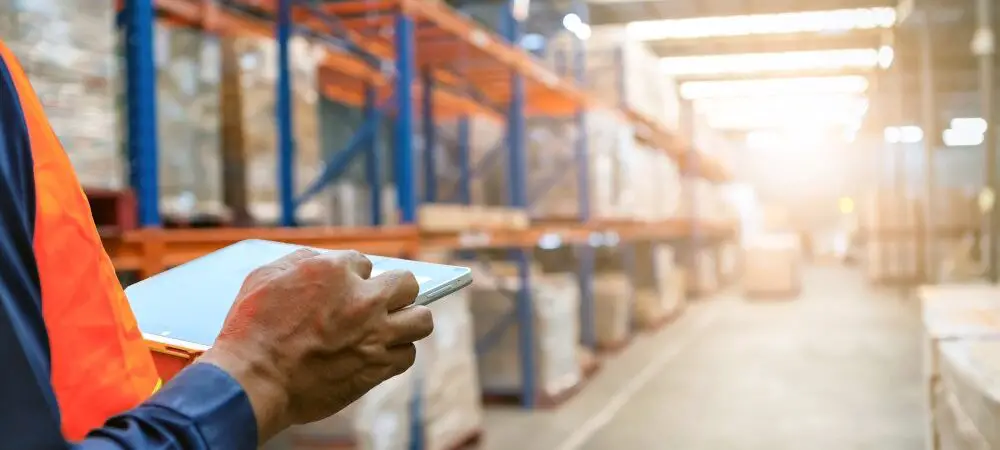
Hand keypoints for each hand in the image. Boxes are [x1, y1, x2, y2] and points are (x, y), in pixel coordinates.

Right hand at [198, 249, 432, 441]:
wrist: (253, 380)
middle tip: (382, 303)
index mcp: (334, 271)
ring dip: (408, 321)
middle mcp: (363, 299)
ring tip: (392, 328)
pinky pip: (408, 355)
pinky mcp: (376, 367)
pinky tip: (382, 354)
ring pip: (421, 320)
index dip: (354, 276)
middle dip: (396, 291)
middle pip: (408, 285)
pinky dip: (398, 353)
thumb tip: (322, 259)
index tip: (345, 290)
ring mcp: (374, 334)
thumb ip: (301, 262)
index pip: (365, 262)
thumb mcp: (265, 276)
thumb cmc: (251, 328)